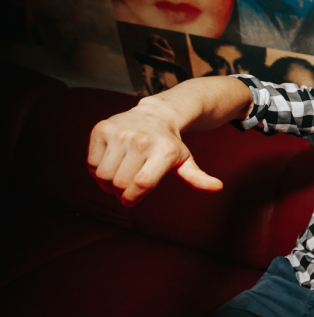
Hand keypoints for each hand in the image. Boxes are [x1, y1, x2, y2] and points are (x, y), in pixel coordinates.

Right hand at [87, 103, 222, 206]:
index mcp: (163, 151)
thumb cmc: (170, 145)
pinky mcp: (102, 129)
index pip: (141, 184)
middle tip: (125, 191)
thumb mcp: (185, 161)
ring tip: (116, 180)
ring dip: (106, 185)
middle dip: (120, 193)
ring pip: (103, 175)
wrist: (155, 115)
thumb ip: (198, 178)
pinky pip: (91, 162)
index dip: (132, 198)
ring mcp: (120, 133)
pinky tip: (109, 167)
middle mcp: (141, 140)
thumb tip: (218, 187)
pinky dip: (96, 172)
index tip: (130, 201)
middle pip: (120, 182)